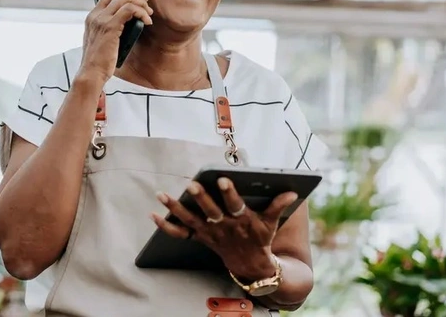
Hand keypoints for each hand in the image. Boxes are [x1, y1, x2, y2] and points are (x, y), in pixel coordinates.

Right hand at [79, 0, 152, 83]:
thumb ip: (112, 27)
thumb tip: (129, 18)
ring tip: (149, 14)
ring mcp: (101, 20)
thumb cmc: (100, 61)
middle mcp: (95, 15)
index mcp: (93, 16)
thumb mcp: (105, 40)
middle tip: (147, 1)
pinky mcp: (109, 27)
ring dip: (141, 3)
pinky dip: (141, 12)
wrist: (92, 73)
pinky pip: (129, 10)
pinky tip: (147, 21)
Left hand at [151, 178, 297, 279]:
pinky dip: (165, 226)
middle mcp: (223, 226)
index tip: (224, 180)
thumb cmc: (260, 238)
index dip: (230, 194)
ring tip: (161, 194)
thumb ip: (278, 205)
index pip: (235, 205)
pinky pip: (180, 234)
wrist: (251, 266)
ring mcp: (209, 233)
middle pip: (210, 211)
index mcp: (241, 220)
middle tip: (191, 184)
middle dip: (201, 198)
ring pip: (190, 220)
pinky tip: (153, 214)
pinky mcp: (200, 237)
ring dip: (175, 208)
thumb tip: (292, 192)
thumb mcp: (271, 223)